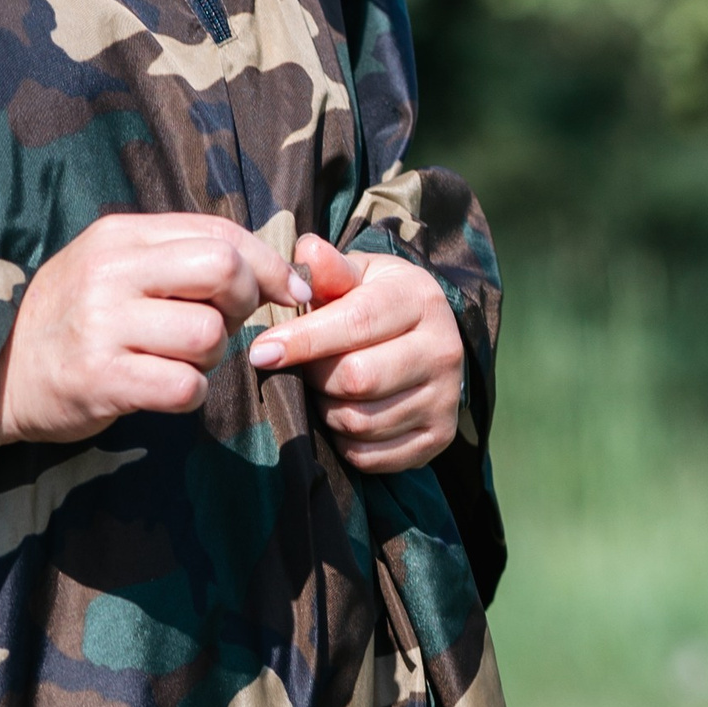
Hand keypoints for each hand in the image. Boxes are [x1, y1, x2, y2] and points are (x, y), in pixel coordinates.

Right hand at [0, 213, 306, 452]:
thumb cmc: (69, 320)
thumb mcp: (110, 266)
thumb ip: (174, 256)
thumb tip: (264, 266)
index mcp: (119, 235)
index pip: (219, 233)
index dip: (268, 263)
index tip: (287, 290)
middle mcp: (110, 272)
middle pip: (223, 271)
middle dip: (245, 303)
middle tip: (227, 325)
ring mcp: (103, 325)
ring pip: (209, 335)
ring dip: (211, 357)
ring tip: (178, 360)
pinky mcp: (101, 379)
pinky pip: (185, 386)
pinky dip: (190, 393)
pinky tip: (163, 389)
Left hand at [244, 236, 464, 473]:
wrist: (426, 340)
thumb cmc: (377, 303)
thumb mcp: (357, 277)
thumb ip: (330, 271)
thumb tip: (307, 251)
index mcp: (421, 300)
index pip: (356, 323)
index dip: (303, 340)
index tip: (262, 351)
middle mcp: (443, 349)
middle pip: (358, 378)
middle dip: (316, 377)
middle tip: (304, 369)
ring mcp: (445, 399)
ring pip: (360, 421)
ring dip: (326, 410)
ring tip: (325, 389)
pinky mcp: (438, 437)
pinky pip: (371, 455)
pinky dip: (344, 441)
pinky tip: (343, 415)